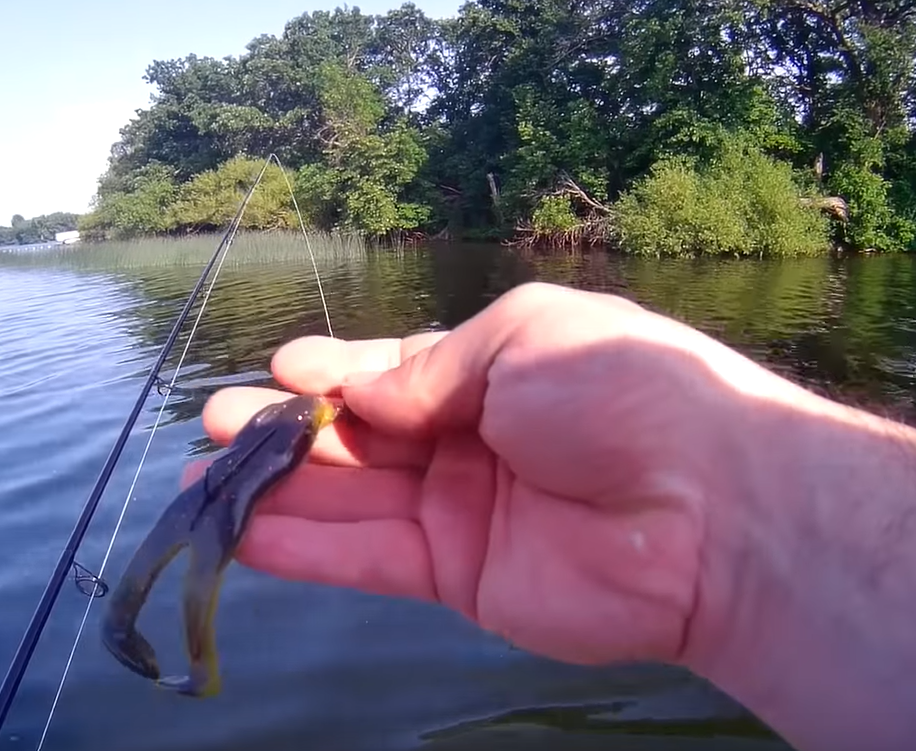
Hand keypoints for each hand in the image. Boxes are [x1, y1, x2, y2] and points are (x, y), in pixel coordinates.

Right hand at [196, 282, 789, 667]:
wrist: (714, 510)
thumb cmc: (628, 393)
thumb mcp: (523, 339)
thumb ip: (429, 367)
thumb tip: (354, 390)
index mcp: (492, 373)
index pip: (390, 372)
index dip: (330, 372)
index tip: (276, 371)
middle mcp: (468, 440)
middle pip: (356, 437)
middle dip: (283, 431)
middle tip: (212, 425)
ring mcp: (460, 510)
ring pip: (350, 500)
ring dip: (275, 492)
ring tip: (201, 484)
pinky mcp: (458, 576)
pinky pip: (368, 558)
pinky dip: (306, 549)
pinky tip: (246, 535)